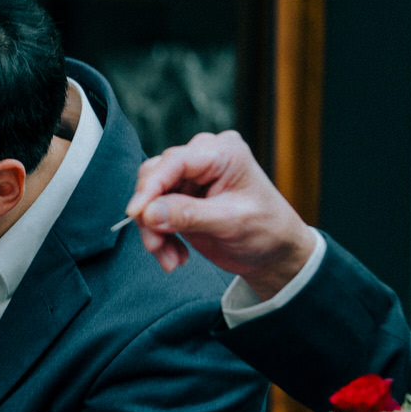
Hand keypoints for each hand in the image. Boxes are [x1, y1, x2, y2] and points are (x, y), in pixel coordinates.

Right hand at [125, 130, 318, 300]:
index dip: (150, 187)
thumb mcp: (231, 223)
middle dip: (151, 215)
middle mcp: (204, 158)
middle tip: (156, 246)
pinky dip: (159, 236)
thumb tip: (147, 213)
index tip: (135, 214)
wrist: (274, 253)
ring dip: (153, 231)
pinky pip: (154, 212)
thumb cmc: (267, 231)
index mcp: (223, 153)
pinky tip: (176, 255)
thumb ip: (188, 215)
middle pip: (156, 177)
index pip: (175, 161)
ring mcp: (191, 178)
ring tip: (169, 259)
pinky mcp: (181, 197)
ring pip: (150, 197)